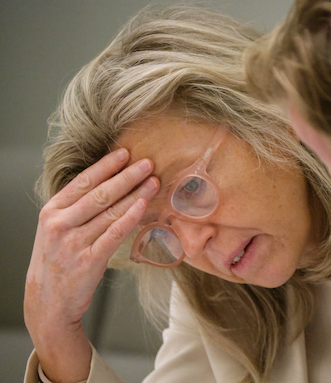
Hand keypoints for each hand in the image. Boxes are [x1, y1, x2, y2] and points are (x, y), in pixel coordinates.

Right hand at [24, 148, 158, 382]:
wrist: (48, 301)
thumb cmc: (57, 260)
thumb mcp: (56, 228)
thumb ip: (75, 207)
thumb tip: (109, 181)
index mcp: (51, 211)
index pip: (82, 182)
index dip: (106, 166)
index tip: (125, 153)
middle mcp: (59, 224)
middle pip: (100, 193)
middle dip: (127, 176)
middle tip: (148, 163)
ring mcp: (73, 243)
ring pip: (110, 211)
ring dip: (135, 194)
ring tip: (154, 181)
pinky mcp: (89, 260)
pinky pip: (114, 233)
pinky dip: (130, 217)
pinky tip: (143, 205)